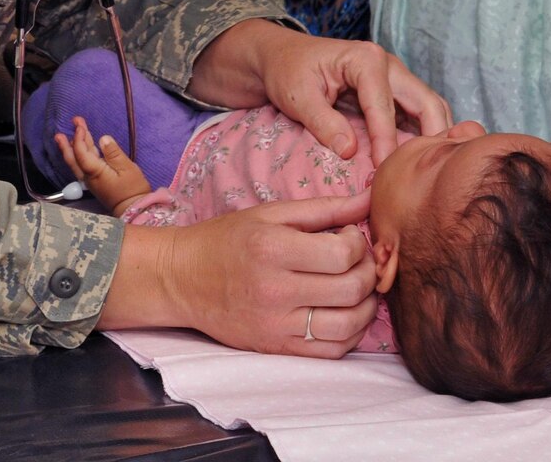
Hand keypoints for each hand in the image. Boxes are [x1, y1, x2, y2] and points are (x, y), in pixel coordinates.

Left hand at [56, 116, 153, 214]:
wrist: (134, 210)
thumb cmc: (132, 189)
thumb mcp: (127, 169)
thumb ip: (114, 153)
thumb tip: (103, 138)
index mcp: (95, 172)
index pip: (81, 153)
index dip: (79, 138)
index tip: (80, 125)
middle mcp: (88, 176)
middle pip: (73, 158)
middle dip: (68, 143)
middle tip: (62, 130)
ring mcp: (90, 180)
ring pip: (77, 162)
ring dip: (71, 147)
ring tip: (64, 136)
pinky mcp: (95, 181)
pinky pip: (82, 165)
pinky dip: (79, 154)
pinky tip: (81, 148)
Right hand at [101, 192, 378, 356]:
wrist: (181, 279)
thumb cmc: (226, 240)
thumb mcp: (269, 213)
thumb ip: (323, 208)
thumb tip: (369, 200)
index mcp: (272, 249)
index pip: (343, 253)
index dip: (358, 243)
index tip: (348, 236)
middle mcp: (275, 290)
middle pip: (351, 289)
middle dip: (368, 272)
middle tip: (358, 262)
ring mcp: (276, 324)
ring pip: (349, 326)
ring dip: (366, 306)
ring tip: (356, 288)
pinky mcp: (276, 348)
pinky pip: (332, 351)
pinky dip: (351, 334)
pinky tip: (343, 313)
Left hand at [189, 20, 451, 163]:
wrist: (280, 57)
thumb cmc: (287, 71)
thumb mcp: (297, 96)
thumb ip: (323, 122)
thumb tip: (351, 151)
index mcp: (367, 60)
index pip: (385, 107)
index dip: (386, 142)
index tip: (384, 172)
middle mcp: (389, 65)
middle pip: (427, 103)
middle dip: (432, 138)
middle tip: (426, 176)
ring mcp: (394, 78)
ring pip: (429, 108)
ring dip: (432, 138)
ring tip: (428, 174)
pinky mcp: (392, 92)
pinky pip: (417, 115)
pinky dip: (421, 136)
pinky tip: (416, 163)